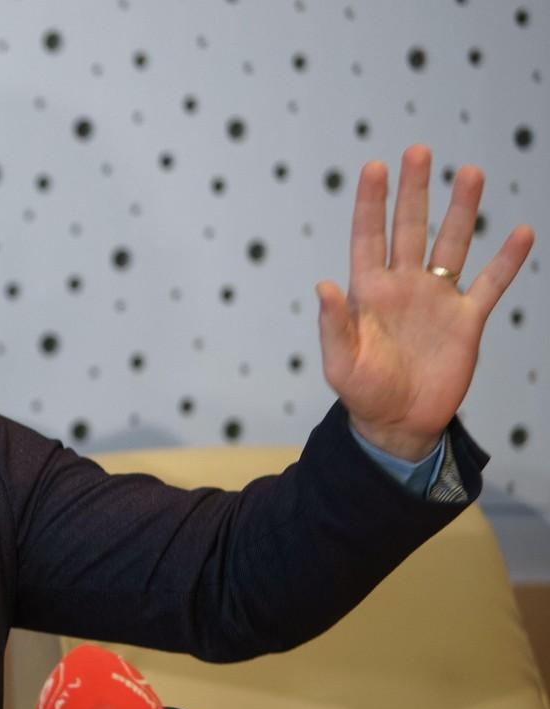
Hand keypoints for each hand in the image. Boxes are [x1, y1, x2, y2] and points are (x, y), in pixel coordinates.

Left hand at [315, 144, 534, 460]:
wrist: (399, 423)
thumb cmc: (362, 393)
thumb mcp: (340, 363)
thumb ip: (334, 324)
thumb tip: (323, 284)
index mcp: (368, 293)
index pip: (368, 238)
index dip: (371, 203)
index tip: (375, 166)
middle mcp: (403, 287)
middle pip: (409, 229)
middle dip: (414, 191)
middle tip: (420, 151)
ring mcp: (436, 300)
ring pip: (451, 244)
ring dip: (461, 211)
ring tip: (470, 172)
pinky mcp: (466, 320)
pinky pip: (489, 284)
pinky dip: (506, 260)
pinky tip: (520, 232)